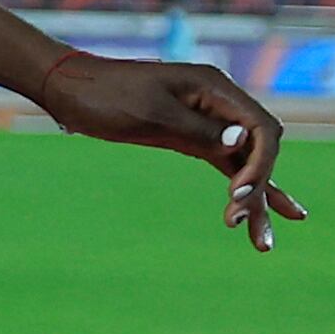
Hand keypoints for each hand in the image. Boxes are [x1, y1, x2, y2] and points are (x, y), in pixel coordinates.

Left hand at [34, 54, 305, 253]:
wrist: (71, 89)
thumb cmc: (106, 95)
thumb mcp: (151, 113)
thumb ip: (197, 129)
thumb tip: (243, 142)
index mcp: (214, 88)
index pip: (262, 128)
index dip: (261, 163)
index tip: (239, 194)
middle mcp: (218, 103)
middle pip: (260, 148)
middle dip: (261, 187)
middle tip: (238, 224)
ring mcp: (207, 122)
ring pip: (245, 163)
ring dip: (256, 201)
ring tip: (263, 245)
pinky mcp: (191, 138)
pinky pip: (226, 165)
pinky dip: (241, 189)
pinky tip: (252, 216)